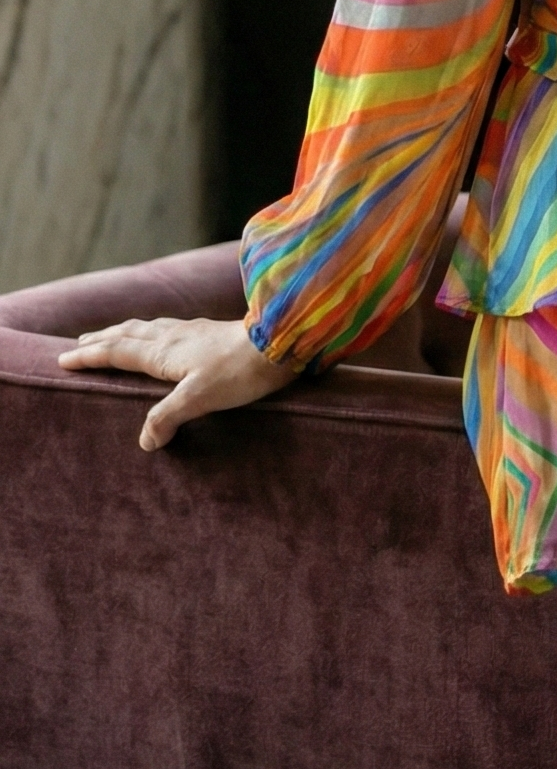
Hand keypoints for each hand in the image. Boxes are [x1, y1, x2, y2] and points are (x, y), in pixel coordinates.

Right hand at [57, 316, 299, 449]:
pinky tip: (166, 333)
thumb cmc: (239, 371)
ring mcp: (192, 331)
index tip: (64, 359)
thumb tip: (145, 441)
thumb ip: (167, 417)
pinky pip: (169, 327)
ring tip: (114, 335)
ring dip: (125, 332)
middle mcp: (173, 337)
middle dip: (102, 340)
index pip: (117, 352)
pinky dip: (152, 330)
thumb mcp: (199, 398)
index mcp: (163, 352)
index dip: (90, 356)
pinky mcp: (210, 332)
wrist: (279, 343)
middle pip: (128, 334)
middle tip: (79, 344)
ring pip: (148, 328)